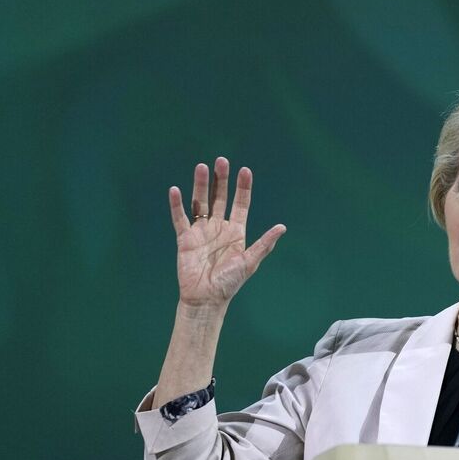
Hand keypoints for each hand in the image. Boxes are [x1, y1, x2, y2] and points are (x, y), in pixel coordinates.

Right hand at [168, 157, 285, 307]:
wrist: (206, 299)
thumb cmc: (230, 283)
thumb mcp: (250, 262)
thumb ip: (264, 243)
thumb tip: (282, 227)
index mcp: (236, 232)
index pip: (240, 204)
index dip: (242, 187)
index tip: (245, 170)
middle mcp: (219, 228)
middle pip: (220, 198)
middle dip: (221, 180)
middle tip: (221, 160)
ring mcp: (201, 232)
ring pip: (200, 202)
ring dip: (200, 185)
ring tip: (201, 167)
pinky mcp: (185, 239)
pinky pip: (180, 218)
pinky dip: (177, 205)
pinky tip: (175, 190)